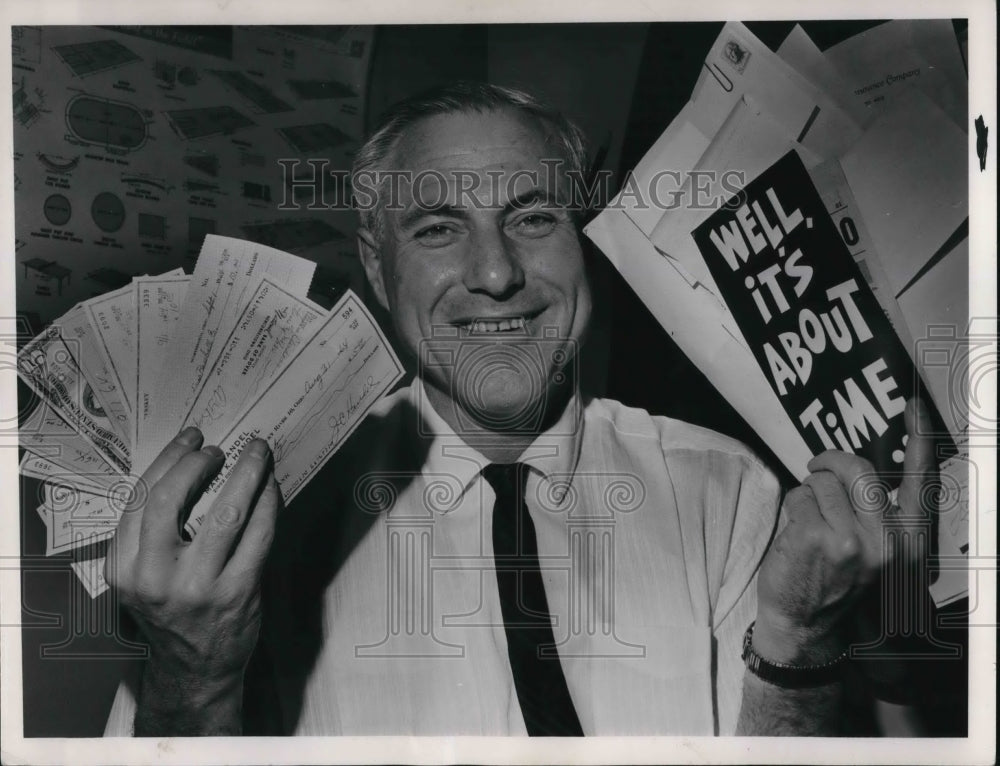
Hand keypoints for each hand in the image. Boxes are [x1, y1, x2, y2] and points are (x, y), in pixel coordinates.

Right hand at [104, 427, 281, 733]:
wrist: (194, 670)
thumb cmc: (173, 613)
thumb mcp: (143, 576)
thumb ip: (155, 531)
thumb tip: (192, 464)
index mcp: (123, 567)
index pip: (142, 498)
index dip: (170, 459)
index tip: (191, 439)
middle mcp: (154, 578)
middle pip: (173, 499)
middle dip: (199, 462)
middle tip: (221, 448)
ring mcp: (198, 587)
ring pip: (227, 513)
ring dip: (247, 474)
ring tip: (258, 454)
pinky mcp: (237, 593)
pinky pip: (259, 535)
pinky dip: (268, 504)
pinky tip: (272, 488)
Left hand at [753, 398, 936, 664]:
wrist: (805, 626)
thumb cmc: (835, 583)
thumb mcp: (873, 553)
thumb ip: (875, 515)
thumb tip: (856, 469)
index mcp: (908, 542)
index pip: (919, 483)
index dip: (919, 440)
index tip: (915, 406)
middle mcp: (887, 541)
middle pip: (856, 468)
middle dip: (829, 460)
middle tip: (816, 466)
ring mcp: (852, 540)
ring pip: (821, 482)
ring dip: (807, 495)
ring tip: (809, 525)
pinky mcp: (817, 537)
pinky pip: (798, 496)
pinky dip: (791, 508)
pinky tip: (795, 536)